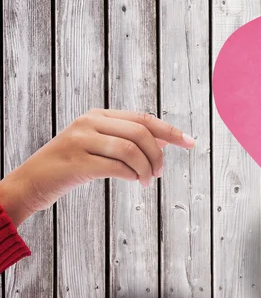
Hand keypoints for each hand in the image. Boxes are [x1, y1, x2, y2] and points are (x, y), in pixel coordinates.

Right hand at [0, 109, 194, 226]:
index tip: (191, 143)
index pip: (143, 119)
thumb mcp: (100, 146)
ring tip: (148, 181)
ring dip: (147, 168)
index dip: (171, 131)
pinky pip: (117, 167)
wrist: (31, 183)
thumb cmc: (71, 166)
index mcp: (98, 115)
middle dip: (159, 154)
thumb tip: (167, 139)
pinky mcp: (77, 162)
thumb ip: (129, 140)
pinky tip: (135, 182)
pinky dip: (133, 175)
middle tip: (161, 173)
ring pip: (131, 149)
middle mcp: (90, 122)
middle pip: (140, 132)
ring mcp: (81, 141)